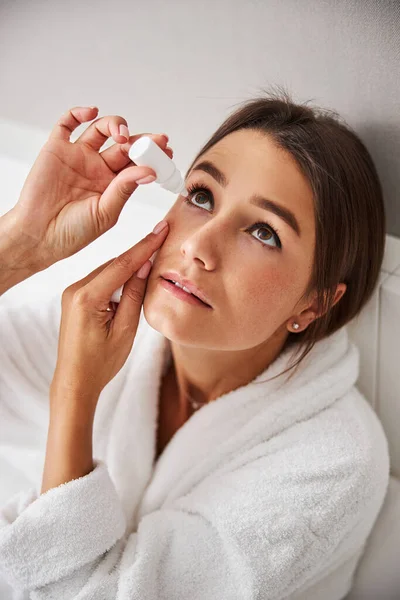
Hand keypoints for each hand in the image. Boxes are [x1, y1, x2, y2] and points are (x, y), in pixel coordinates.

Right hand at [7, 106, 171, 269]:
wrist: (39, 236)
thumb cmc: (72, 232)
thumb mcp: (106, 213)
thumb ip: (125, 189)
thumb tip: (149, 171)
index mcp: (113, 184)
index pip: (137, 163)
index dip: (152, 155)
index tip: (167, 151)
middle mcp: (98, 167)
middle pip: (124, 144)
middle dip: (142, 140)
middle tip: (156, 140)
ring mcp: (78, 156)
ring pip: (100, 130)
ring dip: (116, 126)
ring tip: (122, 136)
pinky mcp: (56, 149)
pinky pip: (67, 124)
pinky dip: (79, 113)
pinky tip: (91, 113)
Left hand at [50, 219, 168, 403]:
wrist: (75, 381)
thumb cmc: (100, 363)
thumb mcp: (125, 330)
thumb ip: (135, 295)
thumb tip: (144, 266)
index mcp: (87, 298)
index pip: (122, 264)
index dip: (145, 246)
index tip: (161, 229)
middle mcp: (75, 290)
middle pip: (114, 265)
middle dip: (138, 258)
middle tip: (162, 246)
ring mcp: (71, 294)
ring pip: (107, 272)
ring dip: (127, 272)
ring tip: (150, 272)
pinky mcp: (73, 299)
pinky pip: (100, 282)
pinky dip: (116, 282)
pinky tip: (130, 288)